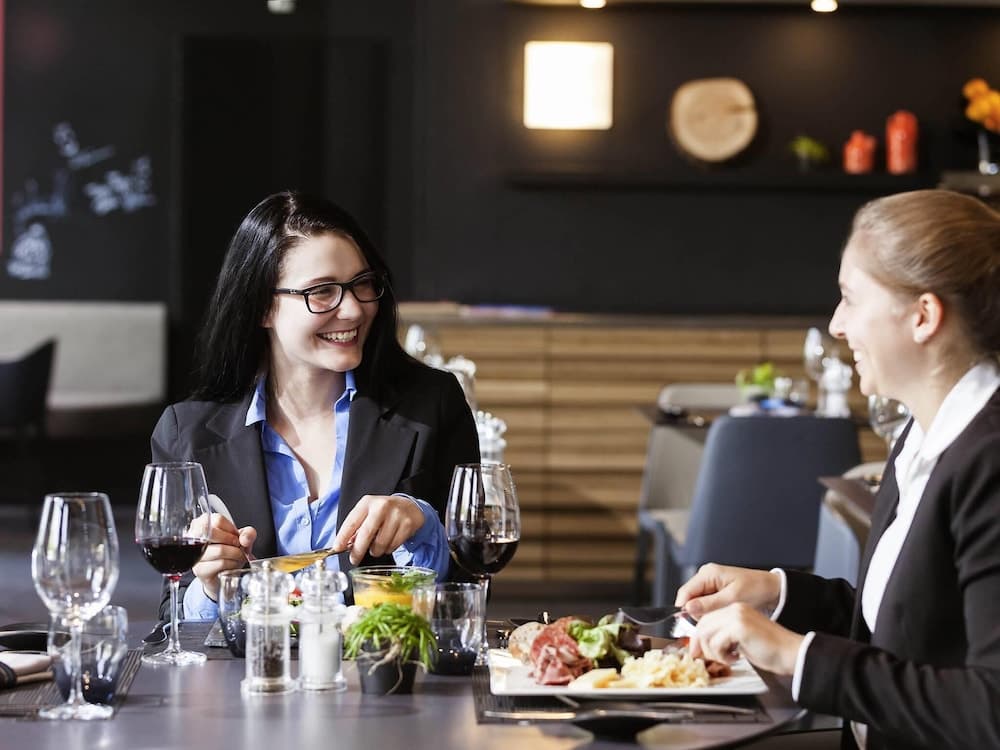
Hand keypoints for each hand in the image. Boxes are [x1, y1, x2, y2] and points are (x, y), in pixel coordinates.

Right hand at [189, 513, 256, 600]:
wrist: (223, 574)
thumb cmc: (229, 551)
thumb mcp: (242, 538)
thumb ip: (248, 533)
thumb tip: (245, 539)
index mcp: (203, 523)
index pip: (218, 520)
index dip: (232, 529)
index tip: (236, 537)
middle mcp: (195, 537)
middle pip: (213, 533)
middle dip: (233, 541)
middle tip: (238, 547)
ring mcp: (195, 554)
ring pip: (219, 550)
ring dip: (235, 554)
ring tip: (237, 557)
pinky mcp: (199, 570)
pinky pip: (220, 564)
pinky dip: (232, 564)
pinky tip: (232, 564)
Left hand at [334, 494, 424, 565]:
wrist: (409, 506)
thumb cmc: (383, 513)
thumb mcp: (367, 514)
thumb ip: (356, 528)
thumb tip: (345, 546)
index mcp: (368, 502)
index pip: (352, 522)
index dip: (343, 537)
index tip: (337, 548)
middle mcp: (382, 506)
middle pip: (366, 534)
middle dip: (358, 550)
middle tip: (354, 559)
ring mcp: (396, 515)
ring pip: (380, 544)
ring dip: (375, 551)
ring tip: (376, 546)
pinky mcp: (407, 524)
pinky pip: (393, 546)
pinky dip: (388, 549)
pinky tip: (388, 542)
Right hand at [674, 563, 781, 617]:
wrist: (771, 588)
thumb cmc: (756, 589)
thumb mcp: (732, 598)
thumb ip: (709, 604)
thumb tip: (688, 608)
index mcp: (708, 573)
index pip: (685, 592)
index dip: (684, 609)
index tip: (689, 626)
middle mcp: (705, 576)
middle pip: (689, 599)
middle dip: (696, 613)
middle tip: (712, 624)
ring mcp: (709, 583)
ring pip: (696, 603)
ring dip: (704, 614)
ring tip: (719, 620)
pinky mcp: (714, 590)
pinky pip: (705, 603)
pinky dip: (710, 612)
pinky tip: (721, 617)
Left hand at [688, 603, 802, 675]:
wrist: (790, 652)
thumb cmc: (768, 649)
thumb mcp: (739, 639)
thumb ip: (721, 636)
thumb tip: (698, 646)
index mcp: (734, 608)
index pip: (705, 619)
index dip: (698, 637)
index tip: (696, 652)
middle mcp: (734, 608)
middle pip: (702, 625)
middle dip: (701, 646)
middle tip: (710, 659)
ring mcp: (736, 615)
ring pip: (706, 634)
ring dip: (713, 652)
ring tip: (728, 658)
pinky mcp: (740, 627)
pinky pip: (716, 642)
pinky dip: (722, 655)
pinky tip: (735, 658)